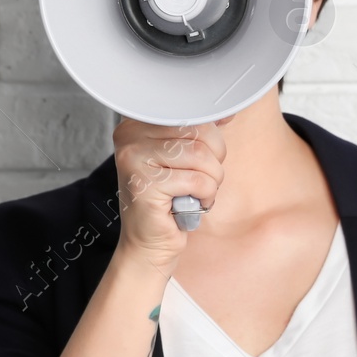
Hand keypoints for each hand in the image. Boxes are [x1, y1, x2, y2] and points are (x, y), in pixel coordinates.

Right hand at [111, 117, 228, 276]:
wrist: (149, 244)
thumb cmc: (169, 202)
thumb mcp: (184, 159)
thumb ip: (198, 133)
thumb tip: (226, 113)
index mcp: (138, 123)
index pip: (192, 114)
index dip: (212, 137)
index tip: (211, 153)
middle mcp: (130, 136)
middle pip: (199, 131)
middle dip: (214, 160)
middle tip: (201, 180)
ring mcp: (134, 159)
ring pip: (201, 155)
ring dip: (211, 180)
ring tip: (196, 193)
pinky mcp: (144, 184)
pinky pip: (198, 180)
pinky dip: (205, 196)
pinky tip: (191, 204)